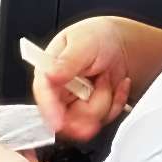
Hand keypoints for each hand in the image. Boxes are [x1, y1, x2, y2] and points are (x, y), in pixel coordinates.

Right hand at [33, 17, 132, 141]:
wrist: (118, 45)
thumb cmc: (96, 38)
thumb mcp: (83, 43)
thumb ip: (67, 61)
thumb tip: (50, 74)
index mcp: (48, 74)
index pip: (43, 95)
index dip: (50, 111)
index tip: (58, 123)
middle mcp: (57, 94)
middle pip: (66, 119)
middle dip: (90, 106)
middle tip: (102, 80)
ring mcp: (74, 107)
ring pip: (87, 123)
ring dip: (105, 100)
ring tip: (106, 77)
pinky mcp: (89, 115)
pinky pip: (104, 121)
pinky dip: (116, 102)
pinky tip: (116, 85)